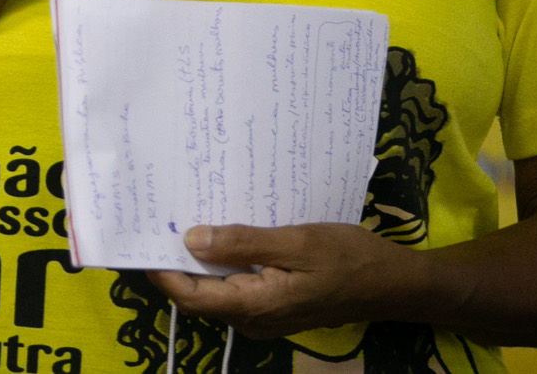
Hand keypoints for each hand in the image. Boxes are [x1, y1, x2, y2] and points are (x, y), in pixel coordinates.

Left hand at [152, 223, 433, 339]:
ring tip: (186, 218)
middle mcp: (254, 318)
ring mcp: (265, 316)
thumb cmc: (349, 258)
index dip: (160, 270)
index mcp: (255, 305)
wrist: (393, 284)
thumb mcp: (297, 242)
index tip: (143, 235)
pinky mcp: (275, 306)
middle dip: (174, 261)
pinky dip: (223, 264)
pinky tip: (223, 233)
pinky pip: (236, 287)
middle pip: (197, 295)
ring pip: (216, 290)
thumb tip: (191, 239)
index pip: (190, 295)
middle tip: (161, 218)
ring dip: (199, 260)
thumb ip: (244, 242)